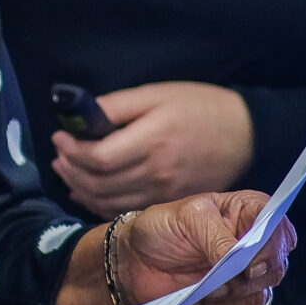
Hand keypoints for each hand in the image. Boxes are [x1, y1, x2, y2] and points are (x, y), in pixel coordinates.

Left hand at [50, 81, 254, 217]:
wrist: (245, 135)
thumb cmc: (199, 107)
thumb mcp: (157, 94)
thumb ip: (117, 106)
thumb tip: (80, 115)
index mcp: (153, 140)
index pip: (99, 158)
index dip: (73, 150)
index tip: (60, 136)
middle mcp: (157, 172)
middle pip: (99, 183)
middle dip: (70, 169)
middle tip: (59, 153)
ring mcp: (164, 193)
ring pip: (108, 202)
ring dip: (79, 188)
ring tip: (67, 169)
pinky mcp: (169, 203)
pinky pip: (125, 210)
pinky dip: (99, 204)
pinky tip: (87, 192)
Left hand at [54, 190, 293, 304]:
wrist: (134, 262)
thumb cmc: (160, 229)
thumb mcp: (188, 218)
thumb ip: (218, 237)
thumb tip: (243, 263)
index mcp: (250, 214)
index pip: (281, 231)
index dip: (270, 250)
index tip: (247, 264)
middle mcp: (254, 246)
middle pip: (276, 270)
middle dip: (244, 279)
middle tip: (212, 276)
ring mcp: (245, 278)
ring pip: (261, 298)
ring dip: (227, 299)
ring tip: (198, 288)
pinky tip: (198, 302)